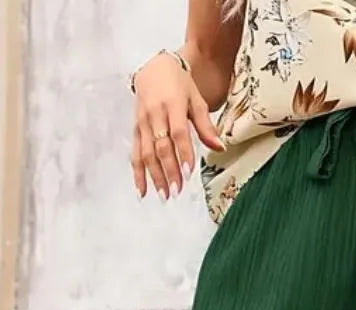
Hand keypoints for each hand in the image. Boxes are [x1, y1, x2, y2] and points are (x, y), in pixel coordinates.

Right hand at [131, 51, 224, 200]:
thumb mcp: (197, 101)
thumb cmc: (180, 84)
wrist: (154, 67)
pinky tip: (142, 190)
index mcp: (172, 105)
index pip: (178, 133)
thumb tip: (220, 148)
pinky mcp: (136, 129)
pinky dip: (138, 172)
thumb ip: (206, 126)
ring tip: (164, 195)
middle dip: (169, 170)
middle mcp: (154, 115)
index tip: (188, 172)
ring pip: (146, 152)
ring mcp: (143, 123)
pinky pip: (135, 153)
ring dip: (154, 176)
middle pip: (161, 147)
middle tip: (177, 190)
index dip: (183, 153)